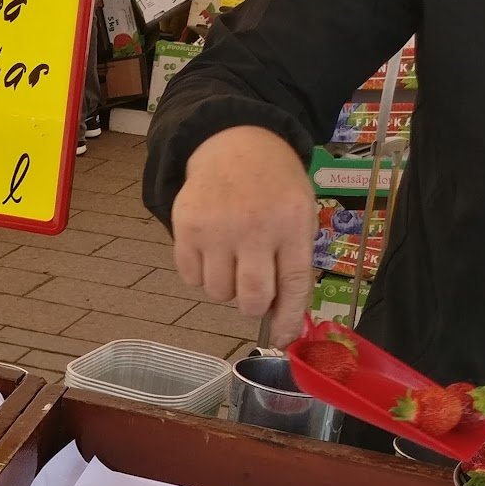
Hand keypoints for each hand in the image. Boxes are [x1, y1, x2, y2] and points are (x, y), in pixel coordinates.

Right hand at [170, 125, 319, 344]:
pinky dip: (201, 275)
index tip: (284, 341)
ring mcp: (216, 228)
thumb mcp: (299, 212)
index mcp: (291, 223)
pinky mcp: (185, 228)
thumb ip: (293, 259)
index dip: (289, 320)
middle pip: (251, 298)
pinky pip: (191, 278)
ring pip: (218, 293)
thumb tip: (280, 316)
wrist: (233, 143)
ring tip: (231, 260)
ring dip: (226, 287)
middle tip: (253, 292)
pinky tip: (211, 251)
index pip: (293, 285)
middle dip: (253, 306)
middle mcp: (254, 227)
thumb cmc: (273, 185)